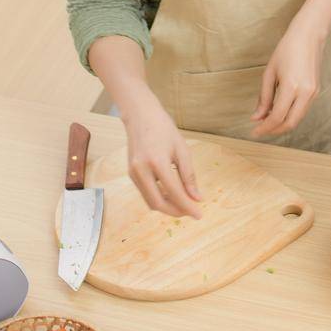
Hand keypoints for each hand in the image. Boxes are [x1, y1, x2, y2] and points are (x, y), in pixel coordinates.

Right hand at [120, 84, 202, 218]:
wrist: (141, 115)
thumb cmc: (164, 129)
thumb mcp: (182, 150)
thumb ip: (189, 176)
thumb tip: (197, 198)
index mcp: (156, 162)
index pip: (174, 193)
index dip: (188, 206)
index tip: (199, 215)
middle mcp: (141, 170)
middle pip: (158, 204)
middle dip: (176, 212)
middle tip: (191, 211)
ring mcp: (133, 173)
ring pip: (150, 201)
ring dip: (167, 207)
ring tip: (183, 203)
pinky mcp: (131, 174)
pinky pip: (146, 193)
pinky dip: (159, 198)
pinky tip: (171, 194)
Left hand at [251, 19, 323, 137]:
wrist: (308, 35)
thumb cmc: (287, 49)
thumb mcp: (270, 72)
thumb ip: (264, 97)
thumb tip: (256, 117)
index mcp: (292, 86)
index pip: (277, 117)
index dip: (265, 128)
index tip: (254, 132)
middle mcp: (305, 93)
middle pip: (290, 123)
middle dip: (274, 130)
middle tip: (260, 130)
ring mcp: (313, 93)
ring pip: (297, 119)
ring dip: (282, 123)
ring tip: (267, 120)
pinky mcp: (316, 91)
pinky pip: (302, 110)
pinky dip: (290, 115)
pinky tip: (279, 110)